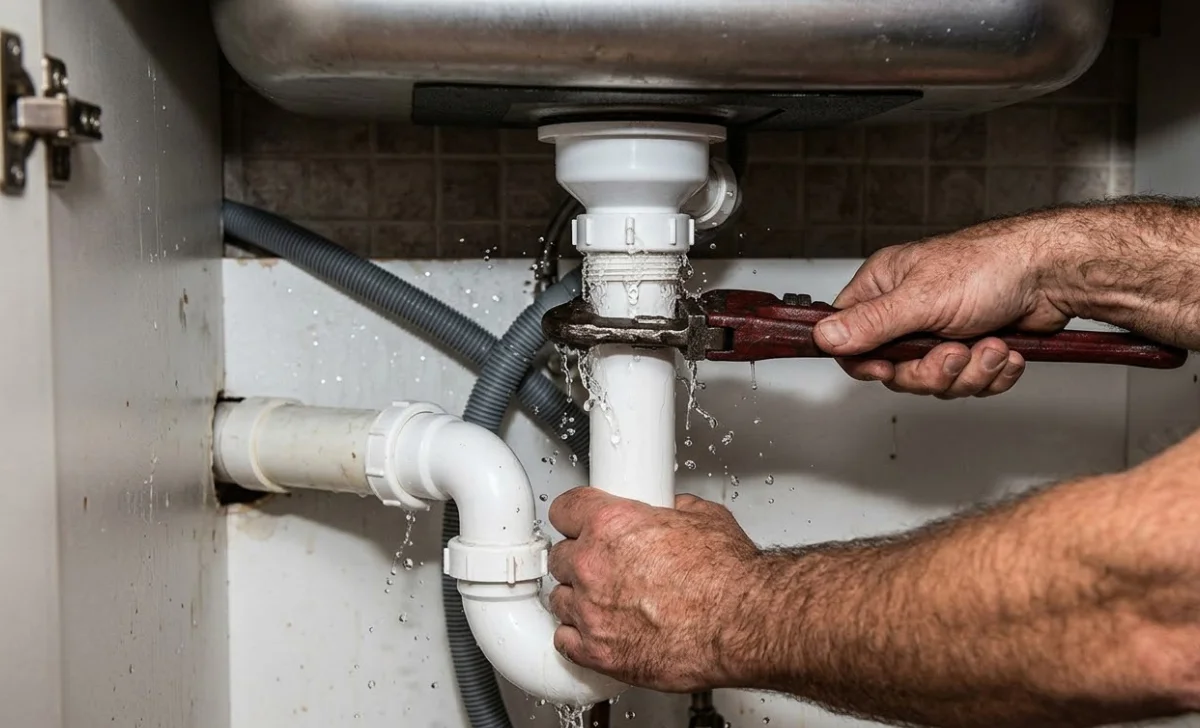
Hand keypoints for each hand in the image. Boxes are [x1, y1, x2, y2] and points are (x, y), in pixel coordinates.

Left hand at [547, 488, 758, 691]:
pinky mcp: (599, 653)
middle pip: (559, 556)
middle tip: (604, 564)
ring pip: (559, 599)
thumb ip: (674, 510)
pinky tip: (597, 631)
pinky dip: (577, 637)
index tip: (578, 523)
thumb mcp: (703, 518)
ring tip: (605, 600)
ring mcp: (592, 612)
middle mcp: (592, 565)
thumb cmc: (729, 576)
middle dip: (579, 559)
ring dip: (577, 598)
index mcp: (610, 524)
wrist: (744, 623)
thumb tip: (673, 511)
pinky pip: (565, 642)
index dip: (573, 516)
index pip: (563, 509)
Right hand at [814, 223, 1071, 396]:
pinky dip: (991, 373)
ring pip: (935, 381)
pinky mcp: (972, 348)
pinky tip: (1006, 352)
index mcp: (885, 287)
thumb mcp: (921, 298)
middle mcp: (908, 311)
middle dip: (932, 371)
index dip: (864, 361)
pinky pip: (969, 382)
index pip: (849, 335)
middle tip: (955, 353)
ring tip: (991, 346)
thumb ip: (871, 323)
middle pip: (896, 370)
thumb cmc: (991, 267)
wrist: (1053, 274)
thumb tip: (823, 337)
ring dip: (969, 371)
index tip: (887, 369)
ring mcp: (941, 332)